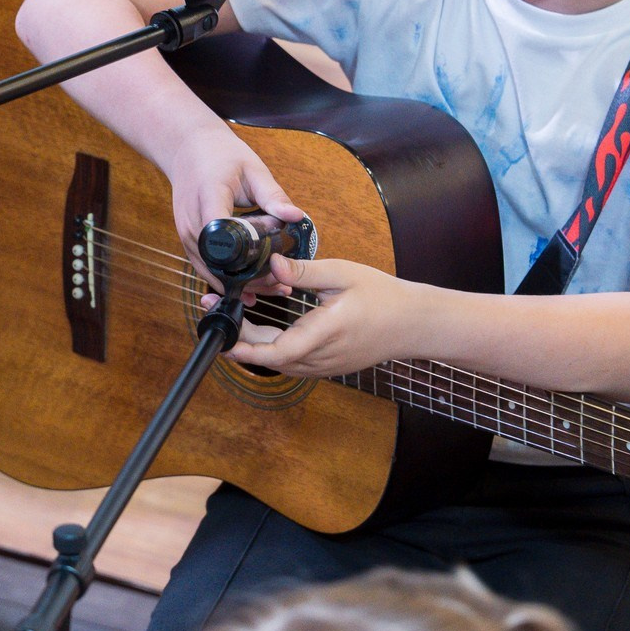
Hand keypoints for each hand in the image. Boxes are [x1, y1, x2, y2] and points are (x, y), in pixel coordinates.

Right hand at [160, 122, 308, 295]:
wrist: (186, 147)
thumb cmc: (220, 154)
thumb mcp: (252, 169)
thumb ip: (273, 195)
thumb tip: (297, 217)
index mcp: (209, 197)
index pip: (222, 234)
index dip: (245, 257)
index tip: (272, 267)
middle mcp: (191, 220)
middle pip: (216, 263)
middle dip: (248, 278)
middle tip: (280, 284)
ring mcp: (185, 232)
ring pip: (209, 270)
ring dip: (238, 283)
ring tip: (270, 287)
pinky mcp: (186, 238)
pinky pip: (204, 265)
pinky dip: (225, 277)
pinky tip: (249, 284)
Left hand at [233, 255, 424, 378]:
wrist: (414, 324)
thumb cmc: (383, 296)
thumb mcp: (344, 275)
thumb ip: (305, 271)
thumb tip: (272, 264)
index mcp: (326, 333)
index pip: (278, 352)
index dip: (246, 350)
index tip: (223, 338)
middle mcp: (323, 357)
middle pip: (271, 359)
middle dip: (239, 340)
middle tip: (215, 313)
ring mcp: (326, 367)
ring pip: (280, 363)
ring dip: (254, 345)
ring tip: (231, 318)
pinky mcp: (327, 367)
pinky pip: (291, 363)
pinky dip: (271, 349)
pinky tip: (258, 329)